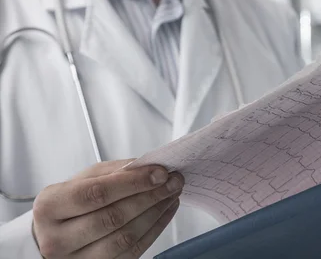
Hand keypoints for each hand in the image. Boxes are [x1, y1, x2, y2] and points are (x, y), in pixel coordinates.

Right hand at [32, 159, 183, 258]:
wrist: (51, 236)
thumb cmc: (67, 206)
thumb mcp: (80, 181)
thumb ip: (112, 172)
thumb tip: (147, 167)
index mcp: (50, 207)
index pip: (96, 193)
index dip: (132, 183)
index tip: (159, 173)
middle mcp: (57, 239)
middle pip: (114, 217)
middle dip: (150, 196)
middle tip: (173, 181)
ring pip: (126, 237)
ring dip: (156, 213)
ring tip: (171, 194)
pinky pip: (133, 251)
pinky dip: (154, 229)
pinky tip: (164, 211)